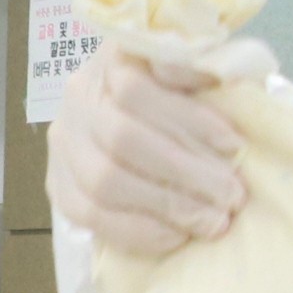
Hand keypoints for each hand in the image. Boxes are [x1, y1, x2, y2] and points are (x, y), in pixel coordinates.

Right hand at [50, 50, 244, 255]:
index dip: (188, 119)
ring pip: (104, 180)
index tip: (234, 145)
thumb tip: (216, 79)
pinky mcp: (59, 184)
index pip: (138, 87)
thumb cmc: (183, 93)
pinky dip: (137, 230)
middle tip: (231, 195)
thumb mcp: (199, 69)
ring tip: (211, 221)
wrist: (139, 118)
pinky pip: (89, 215)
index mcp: (113, 57)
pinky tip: (176, 235)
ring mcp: (64, 142)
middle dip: (185, 172)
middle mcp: (79, 95)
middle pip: (122, 138)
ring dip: (165, 206)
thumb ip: (207, 69)